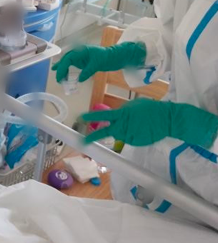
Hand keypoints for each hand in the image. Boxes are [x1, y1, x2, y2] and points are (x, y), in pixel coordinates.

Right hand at [52, 42, 145, 82]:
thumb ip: (87, 71)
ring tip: (59, 78)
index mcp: (81, 50)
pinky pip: (73, 66)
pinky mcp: (83, 61)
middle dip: (61, 69)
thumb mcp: (97, 64)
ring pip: (68, 63)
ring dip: (63, 70)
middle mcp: (78, 53)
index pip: (68, 59)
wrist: (115, 57)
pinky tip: (65, 75)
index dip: (62, 68)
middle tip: (58, 79)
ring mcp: (80, 57)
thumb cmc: (107, 57)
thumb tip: (79, 80)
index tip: (60, 76)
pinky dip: (68, 70)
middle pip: (66, 60)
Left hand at [81, 98, 217, 147]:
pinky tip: (142, 130)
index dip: (91, 117)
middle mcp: (122, 126)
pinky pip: (130, 139)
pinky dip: (133, 136)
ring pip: (120, 136)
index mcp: (121, 114)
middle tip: (82, 142)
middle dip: (92, 137)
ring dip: (124, 132)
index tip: (81, 118)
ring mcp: (128, 136)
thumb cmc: (150, 109)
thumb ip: (122, 111)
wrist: (166, 119)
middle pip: (104, 132)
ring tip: (137, 126)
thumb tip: (116, 115)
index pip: (102, 115)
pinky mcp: (135, 142)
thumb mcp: (133, 105)